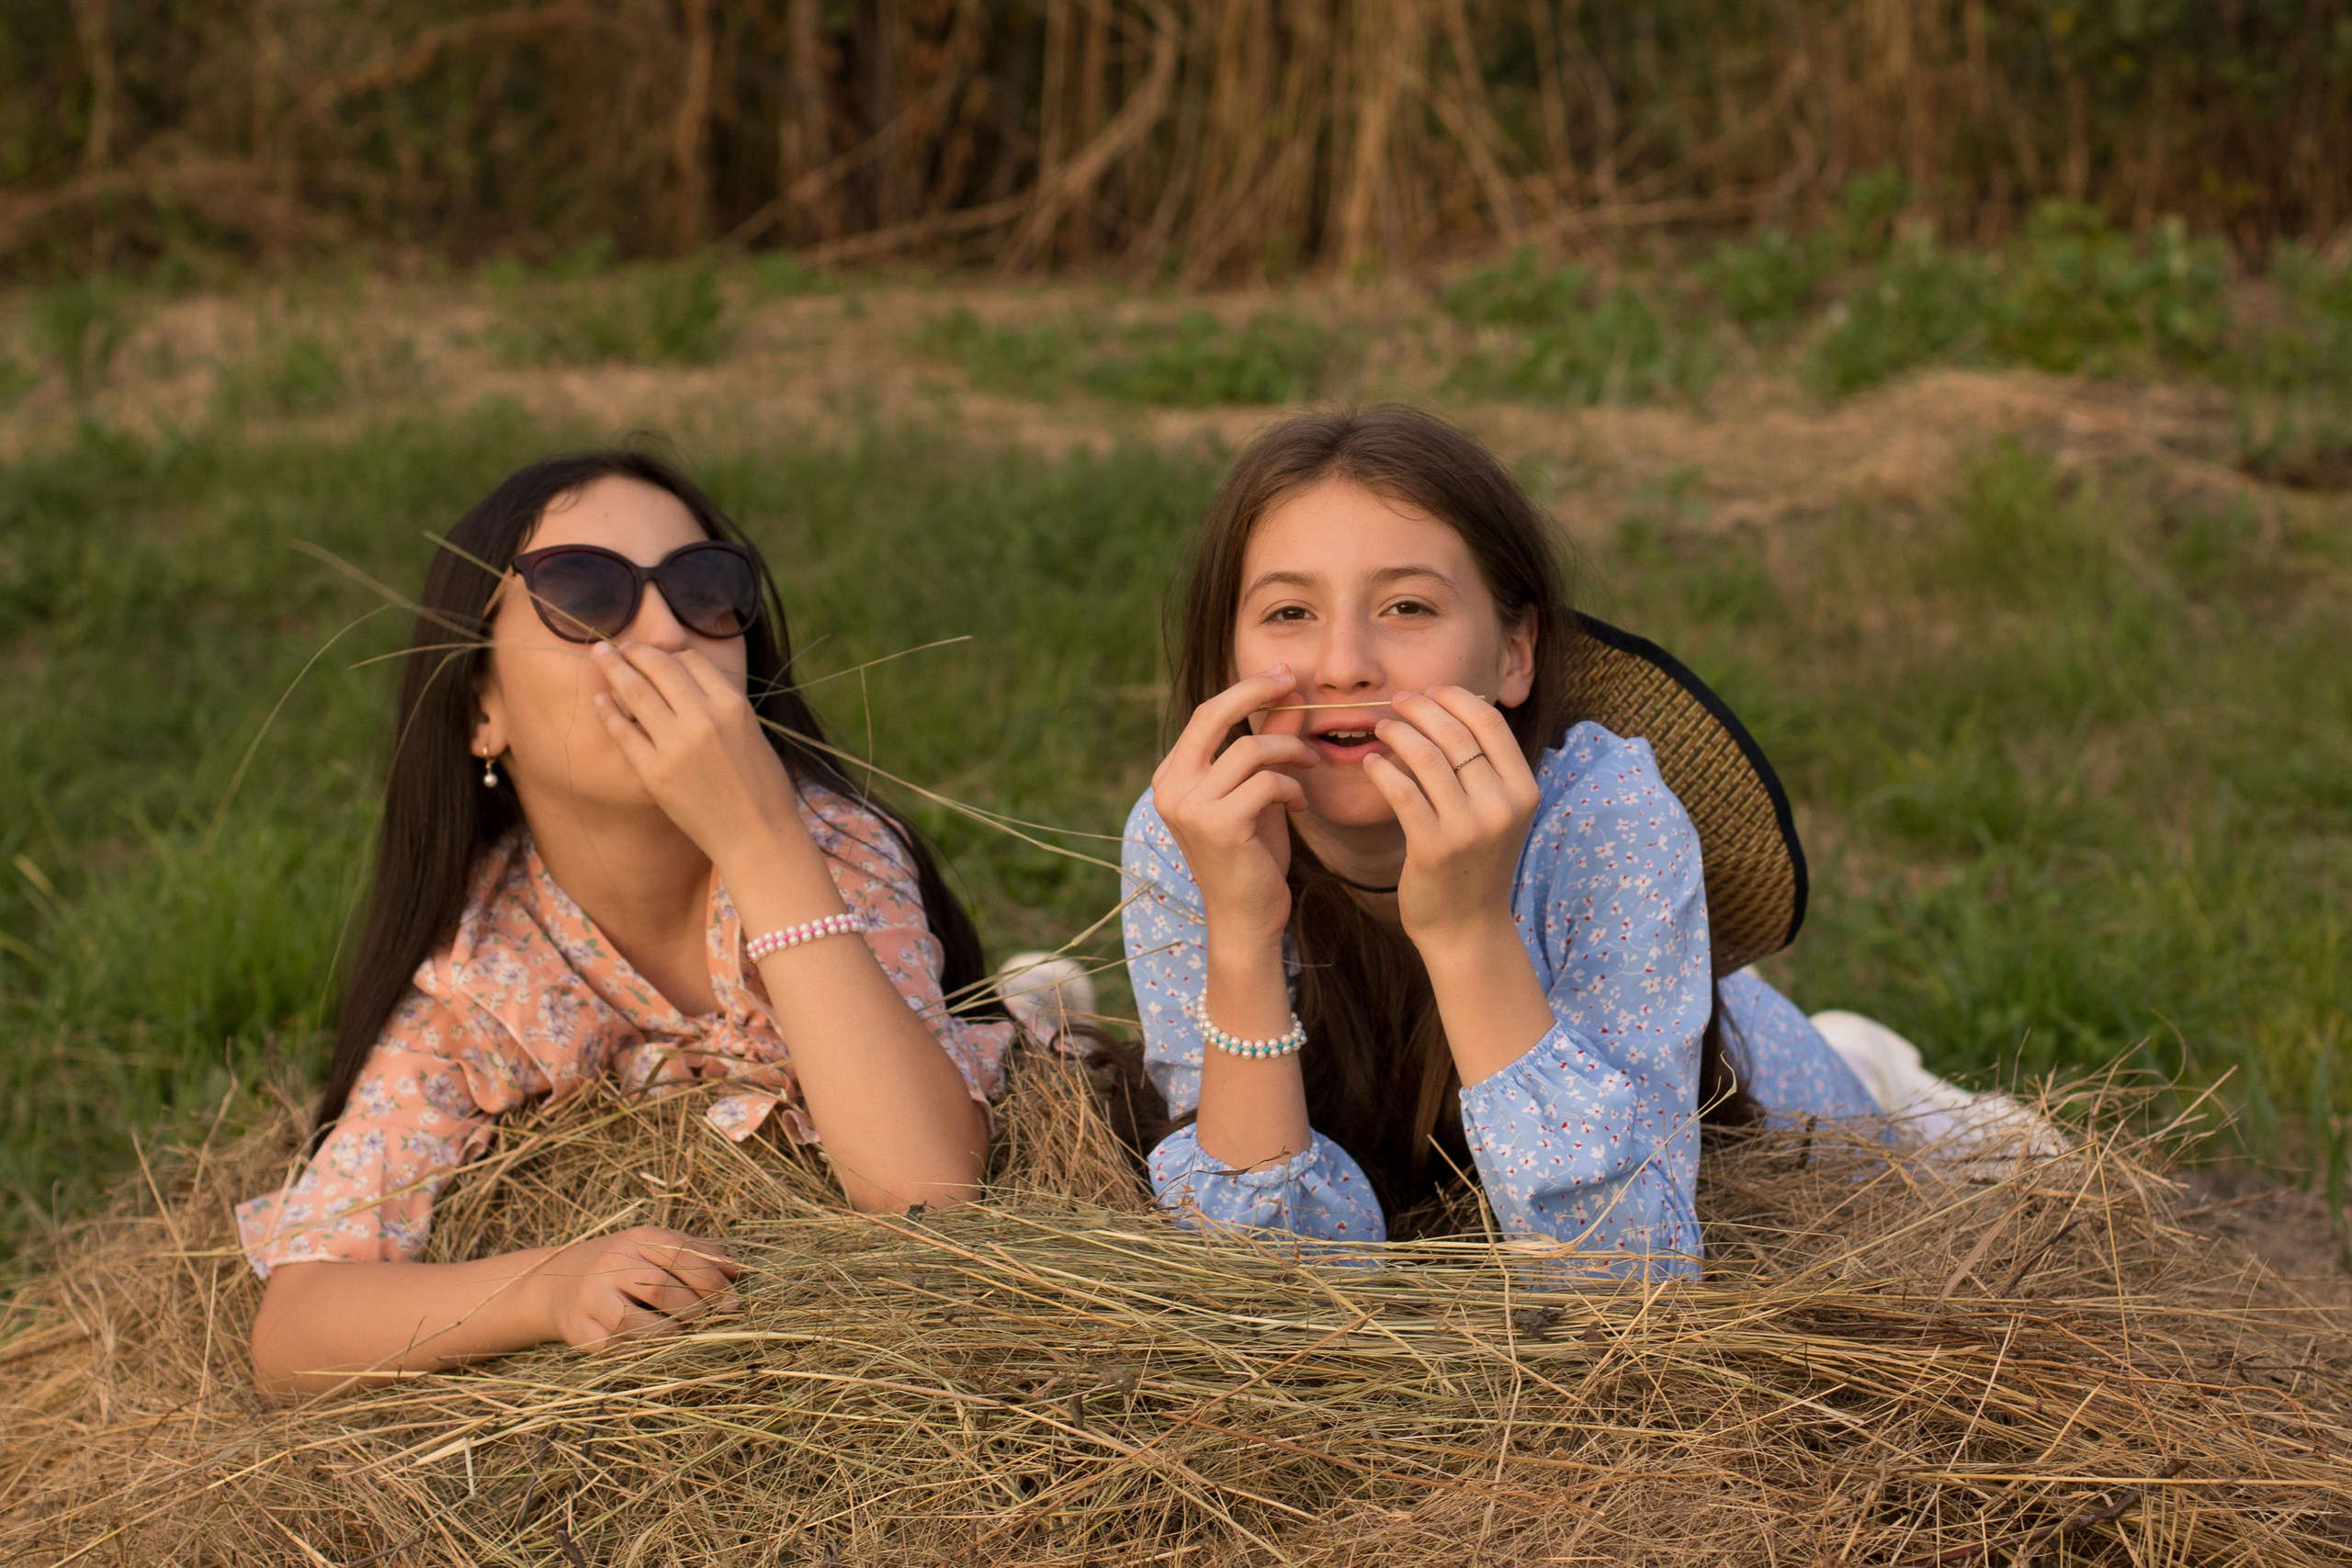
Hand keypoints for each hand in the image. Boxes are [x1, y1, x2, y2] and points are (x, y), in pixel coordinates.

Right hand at [530, 1225, 739, 1349]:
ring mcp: (590, 1295)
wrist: (560, 1281)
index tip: (732, 1302)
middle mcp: (611, 1263)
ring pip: (632, 1320)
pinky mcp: (577, 1327)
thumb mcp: (659, 1249)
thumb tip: (736, 1270)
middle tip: (708, 1320)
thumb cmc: (626, 1265)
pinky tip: (650, 1345)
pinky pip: (611, 1344)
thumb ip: (699, 1255)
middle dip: (692, 1309)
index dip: (711, 1281)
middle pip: (659, 1288)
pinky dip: (636, 1349)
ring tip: (681, 1334)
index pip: (681, 1255)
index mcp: (638, 1239)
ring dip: (665, 1333)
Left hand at [591, 640, 803, 864]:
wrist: (758, 836)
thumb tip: (686, 685)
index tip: (652, 653)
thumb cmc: (763, 788)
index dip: (668, 652)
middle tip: (615, 645)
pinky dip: (608, 711)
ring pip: (635, 692)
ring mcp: (677, 746)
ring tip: (598, 655)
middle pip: (660, 667)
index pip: (691, 660)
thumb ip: (721, 707)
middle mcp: (704, 719)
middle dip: (633, 650)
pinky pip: (623, 732)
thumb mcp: (752, 733)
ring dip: (612, 668)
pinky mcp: (655, 773)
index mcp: (733, 705)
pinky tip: (599, 700)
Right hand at [1150, 667, 1316, 947]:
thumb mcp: (1260, 792)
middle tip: (1295, 684)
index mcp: (1172, 777)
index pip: (1206, 715)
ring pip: (1251, 749)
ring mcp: (1190, 807)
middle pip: (1214, 715)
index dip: (1246, 689)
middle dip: (1258, 691)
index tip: (1283, 676)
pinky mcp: (1218, 825)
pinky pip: (1267, 782)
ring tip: (1309, 767)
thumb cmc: (1252, 856)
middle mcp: (1171, 788)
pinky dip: (1293, 788)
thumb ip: (1270, 744)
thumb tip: (1290, 692)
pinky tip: (1300, 807)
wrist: (1248, 919)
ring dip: (1291, 753)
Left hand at [1362, 687, 1541, 953]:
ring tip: (1381, 727)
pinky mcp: (1434, 847)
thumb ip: (1485, 767)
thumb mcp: (1498, 812)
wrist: (1467, 927)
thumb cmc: (1476, 862)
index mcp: (1523, 790)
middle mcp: (1502, 806)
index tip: (1429, 691)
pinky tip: (1370, 763)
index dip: (1456, 698)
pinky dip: (1382, 770)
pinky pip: (1402, 792)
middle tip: (1397, 701)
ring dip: (1398, 733)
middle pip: (1456, 733)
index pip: (1490, 722)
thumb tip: (1453, 706)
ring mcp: (1469, 828)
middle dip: (1420, 708)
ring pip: (1427, 757)